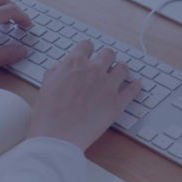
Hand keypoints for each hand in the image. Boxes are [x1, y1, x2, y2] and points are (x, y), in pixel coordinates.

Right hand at [26, 41, 140, 150]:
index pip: (87, 45)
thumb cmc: (48, 115)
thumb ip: (57, 71)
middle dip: (106, 59)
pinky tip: (134, 86)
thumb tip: (63, 67)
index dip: (88, 50)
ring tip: (119, 75)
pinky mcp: (117, 103)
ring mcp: (108, 86)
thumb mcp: (46, 85)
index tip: (90, 54)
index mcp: (74, 64)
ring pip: (123, 68)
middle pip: (108, 54)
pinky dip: (134, 86)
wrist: (57, 136)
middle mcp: (93, 70)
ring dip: (121, 70)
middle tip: (105, 66)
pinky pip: (133, 89)